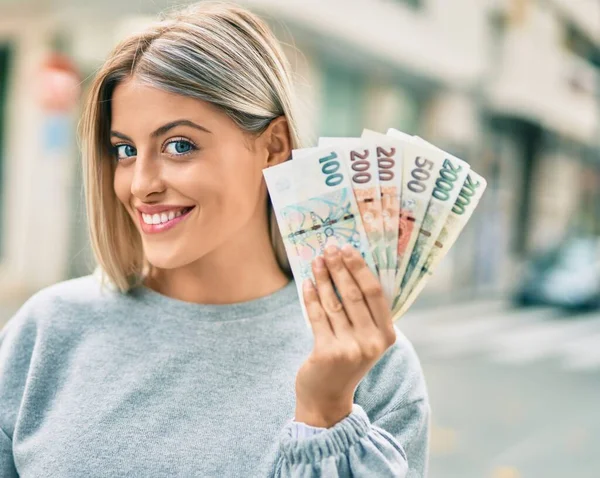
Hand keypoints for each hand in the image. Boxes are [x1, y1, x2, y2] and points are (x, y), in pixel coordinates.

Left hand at [294, 244, 396, 427]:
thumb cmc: (347, 361)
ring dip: (323, 278)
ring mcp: (350, 348)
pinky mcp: (327, 352)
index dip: (361, 268)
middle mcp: (372, 342)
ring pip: (334, 302)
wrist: (328, 398)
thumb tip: (349, 269)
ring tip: (316, 261)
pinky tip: (306, 283)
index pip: (375, 293)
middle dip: (340, 267)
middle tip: (329, 248)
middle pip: (354, 294)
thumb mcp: (365, 339)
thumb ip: (364, 312)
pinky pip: (317, 316)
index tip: (348, 249)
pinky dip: (311, 297)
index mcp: (387, 335)